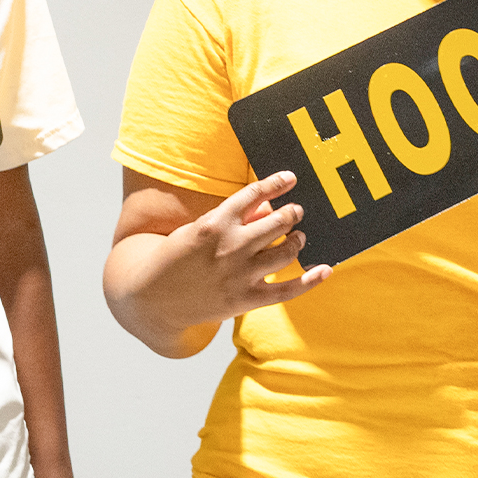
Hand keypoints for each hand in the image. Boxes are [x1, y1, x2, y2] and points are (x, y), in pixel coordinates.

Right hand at [155, 172, 331, 331]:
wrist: (151, 299)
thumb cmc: (177, 257)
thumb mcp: (199, 229)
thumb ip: (234, 218)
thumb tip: (269, 206)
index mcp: (215, 223)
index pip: (254, 194)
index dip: (276, 183)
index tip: (290, 178)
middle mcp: (231, 246)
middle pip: (278, 222)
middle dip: (292, 213)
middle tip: (297, 211)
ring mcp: (240, 275)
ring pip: (286, 251)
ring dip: (298, 239)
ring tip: (298, 236)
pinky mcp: (245, 300)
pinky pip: (287, 289)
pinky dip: (311, 280)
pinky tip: (326, 269)